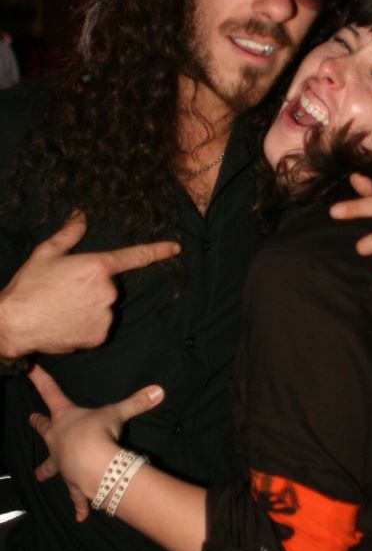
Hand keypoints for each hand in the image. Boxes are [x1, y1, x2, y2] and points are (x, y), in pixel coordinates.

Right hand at [0, 212, 180, 359]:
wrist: (15, 323)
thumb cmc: (29, 286)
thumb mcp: (46, 253)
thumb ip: (69, 233)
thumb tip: (81, 215)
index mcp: (98, 265)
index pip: (136, 255)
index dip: (158, 250)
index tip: (175, 248)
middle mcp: (108, 290)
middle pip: (110, 285)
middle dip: (93, 286)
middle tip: (66, 290)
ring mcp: (106, 314)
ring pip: (105, 307)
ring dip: (90, 307)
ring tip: (63, 307)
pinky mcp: (100, 335)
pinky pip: (99, 327)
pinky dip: (87, 325)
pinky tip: (67, 322)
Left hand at [28, 364, 163, 520]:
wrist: (92, 463)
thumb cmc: (97, 432)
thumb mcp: (117, 413)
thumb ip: (137, 401)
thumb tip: (159, 390)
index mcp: (64, 418)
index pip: (50, 394)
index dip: (40, 380)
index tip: (28, 370)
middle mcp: (57, 440)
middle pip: (44, 430)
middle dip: (38, 424)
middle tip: (31, 420)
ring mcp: (62, 463)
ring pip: (50, 466)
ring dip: (45, 471)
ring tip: (38, 476)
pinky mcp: (71, 483)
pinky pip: (75, 496)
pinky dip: (79, 506)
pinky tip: (80, 516)